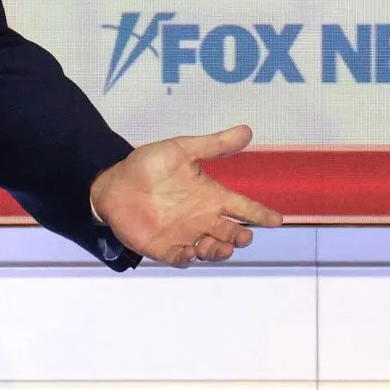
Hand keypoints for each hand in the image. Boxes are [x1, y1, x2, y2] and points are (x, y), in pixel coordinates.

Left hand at [89, 124, 281, 267]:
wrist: (113, 183)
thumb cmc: (148, 166)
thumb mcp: (180, 150)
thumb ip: (212, 145)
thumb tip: (247, 130)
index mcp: (210, 196)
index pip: (242, 207)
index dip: (260, 214)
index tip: (276, 219)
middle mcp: (202, 219)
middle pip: (231, 233)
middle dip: (240, 237)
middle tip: (243, 235)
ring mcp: (184, 235)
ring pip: (211, 250)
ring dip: (219, 251)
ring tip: (222, 247)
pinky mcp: (164, 247)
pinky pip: (180, 258)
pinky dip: (186, 258)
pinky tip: (188, 252)